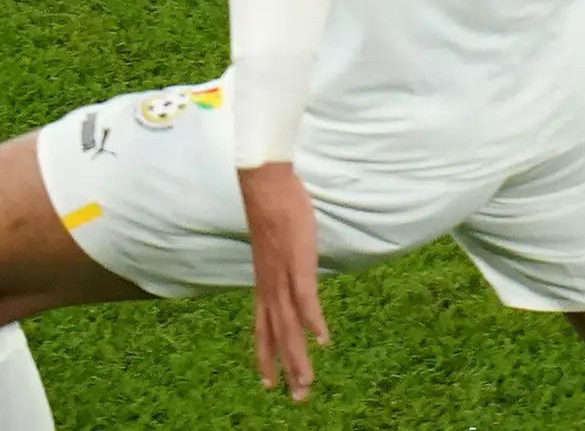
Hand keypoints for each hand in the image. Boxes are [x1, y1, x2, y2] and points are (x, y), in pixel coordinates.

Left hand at [238, 161, 328, 400]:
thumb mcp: (276, 246)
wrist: (265, 185)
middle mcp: (269, 288)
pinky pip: (305, 299)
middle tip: (296, 399)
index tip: (267, 384)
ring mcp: (282, 278)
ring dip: (299, 357)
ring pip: (290, 327)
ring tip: (307, 384)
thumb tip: (292, 271)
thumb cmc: (273, 210)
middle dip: (286, 370)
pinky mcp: (297, 264)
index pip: (262, 329)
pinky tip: (323, 340)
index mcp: (263, 285)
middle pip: (277, 337)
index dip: (264, 357)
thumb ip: (283, 265)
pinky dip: (313, 322)